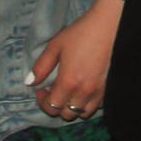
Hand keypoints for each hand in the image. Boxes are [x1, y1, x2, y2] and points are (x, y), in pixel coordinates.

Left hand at [27, 0, 121, 119]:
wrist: (110, 26)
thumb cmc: (81, 33)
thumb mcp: (56, 45)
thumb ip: (41, 66)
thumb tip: (30, 83)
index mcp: (68, 82)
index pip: (52, 107)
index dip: (42, 102)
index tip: (41, 89)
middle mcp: (83, 92)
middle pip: (67, 115)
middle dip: (56, 106)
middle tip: (54, 91)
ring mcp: (99, 93)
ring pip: (83, 114)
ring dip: (73, 107)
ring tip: (69, 93)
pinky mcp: (110, 89)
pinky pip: (98, 106)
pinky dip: (89, 103)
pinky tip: (85, 90)